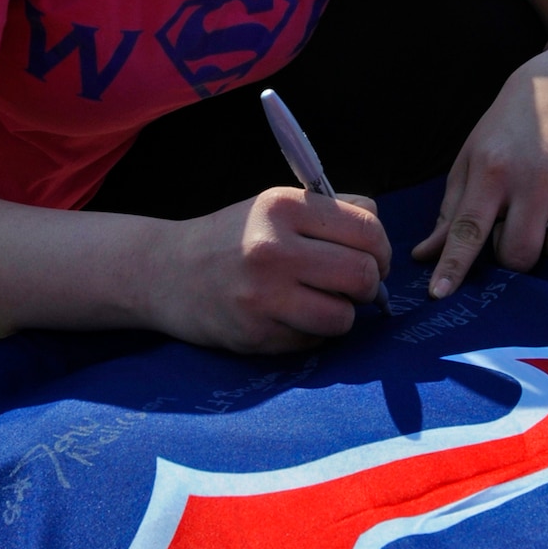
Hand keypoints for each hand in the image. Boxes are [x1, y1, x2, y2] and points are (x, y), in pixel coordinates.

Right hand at [145, 187, 391, 353]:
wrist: (165, 273)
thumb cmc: (233, 238)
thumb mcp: (275, 207)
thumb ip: (331, 214)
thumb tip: (382, 243)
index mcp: (284, 207)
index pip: (368, 229)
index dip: (381, 248)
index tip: (371, 257)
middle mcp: (273, 249)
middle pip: (364, 275)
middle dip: (369, 285)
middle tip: (352, 285)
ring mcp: (263, 296)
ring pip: (345, 317)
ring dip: (342, 314)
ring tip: (320, 302)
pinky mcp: (256, 335)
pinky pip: (315, 341)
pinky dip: (313, 333)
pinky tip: (289, 317)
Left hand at [411, 64, 547, 299]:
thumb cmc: (505, 132)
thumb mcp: (470, 161)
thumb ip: (451, 212)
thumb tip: (424, 256)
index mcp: (492, 172)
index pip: (468, 230)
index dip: (454, 266)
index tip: (440, 293)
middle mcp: (536, 177)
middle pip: (522, 253)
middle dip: (513, 258)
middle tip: (513, 237)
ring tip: (547, 231)